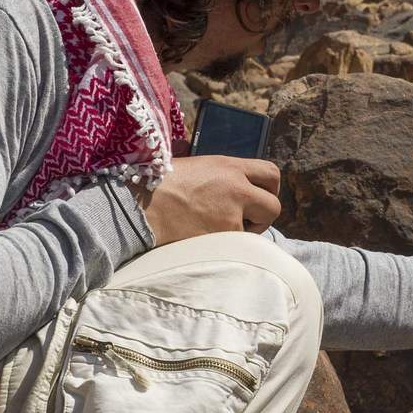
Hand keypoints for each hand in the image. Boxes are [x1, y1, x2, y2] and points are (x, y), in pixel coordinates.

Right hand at [129, 155, 281, 244]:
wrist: (139, 206)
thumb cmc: (158, 184)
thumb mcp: (194, 166)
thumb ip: (219, 174)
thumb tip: (231, 183)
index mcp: (230, 166)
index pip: (271, 172)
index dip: (270, 188)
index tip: (260, 198)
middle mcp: (237, 187)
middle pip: (274, 205)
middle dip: (264, 216)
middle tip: (248, 222)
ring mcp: (232, 213)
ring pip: (257, 230)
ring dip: (244, 233)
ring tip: (219, 230)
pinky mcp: (224, 236)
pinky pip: (237, 245)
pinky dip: (226, 246)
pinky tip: (207, 239)